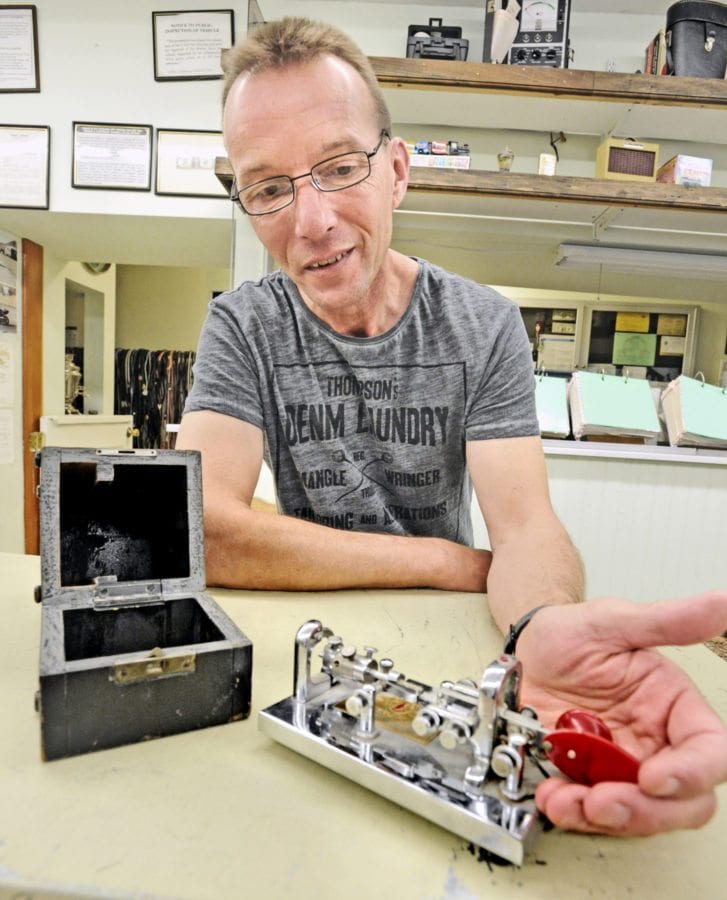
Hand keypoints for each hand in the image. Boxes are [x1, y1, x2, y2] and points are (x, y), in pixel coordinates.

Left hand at [514, 592, 726, 835]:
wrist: (522, 649)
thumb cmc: (570, 633)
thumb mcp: (613, 621)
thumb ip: (668, 621)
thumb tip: (722, 602)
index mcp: (674, 707)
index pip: (710, 752)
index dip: (691, 773)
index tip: (652, 777)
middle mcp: (654, 744)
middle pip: (682, 801)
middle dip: (646, 811)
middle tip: (604, 801)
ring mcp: (618, 768)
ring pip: (636, 815)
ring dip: (604, 818)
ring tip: (566, 801)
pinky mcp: (583, 780)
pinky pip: (589, 812)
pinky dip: (572, 812)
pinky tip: (550, 797)